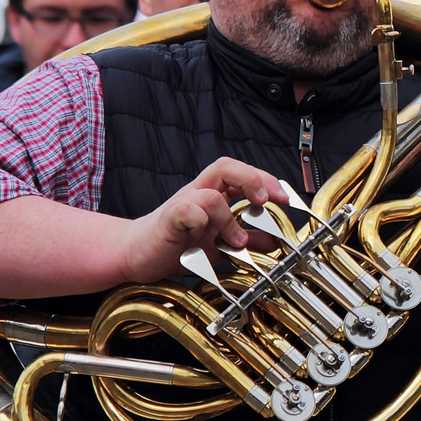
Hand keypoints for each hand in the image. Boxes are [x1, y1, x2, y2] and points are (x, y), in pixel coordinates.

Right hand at [119, 158, 287, 283]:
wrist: (134, 254)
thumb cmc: (175, 244)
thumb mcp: (218, 243)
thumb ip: (245, 239)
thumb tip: (274, 241)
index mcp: (212, 193)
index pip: (241, 171)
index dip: (266, 179)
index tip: (285, 198)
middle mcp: (198, 193)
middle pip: (226, 166)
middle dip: (253, 180)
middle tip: (267, 201)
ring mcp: (181, 204)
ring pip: (211, 195)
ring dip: (229, 220)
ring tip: (237, 242)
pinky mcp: (167, 220)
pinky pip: (187, 211)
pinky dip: (200, 221)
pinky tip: (204, 237)